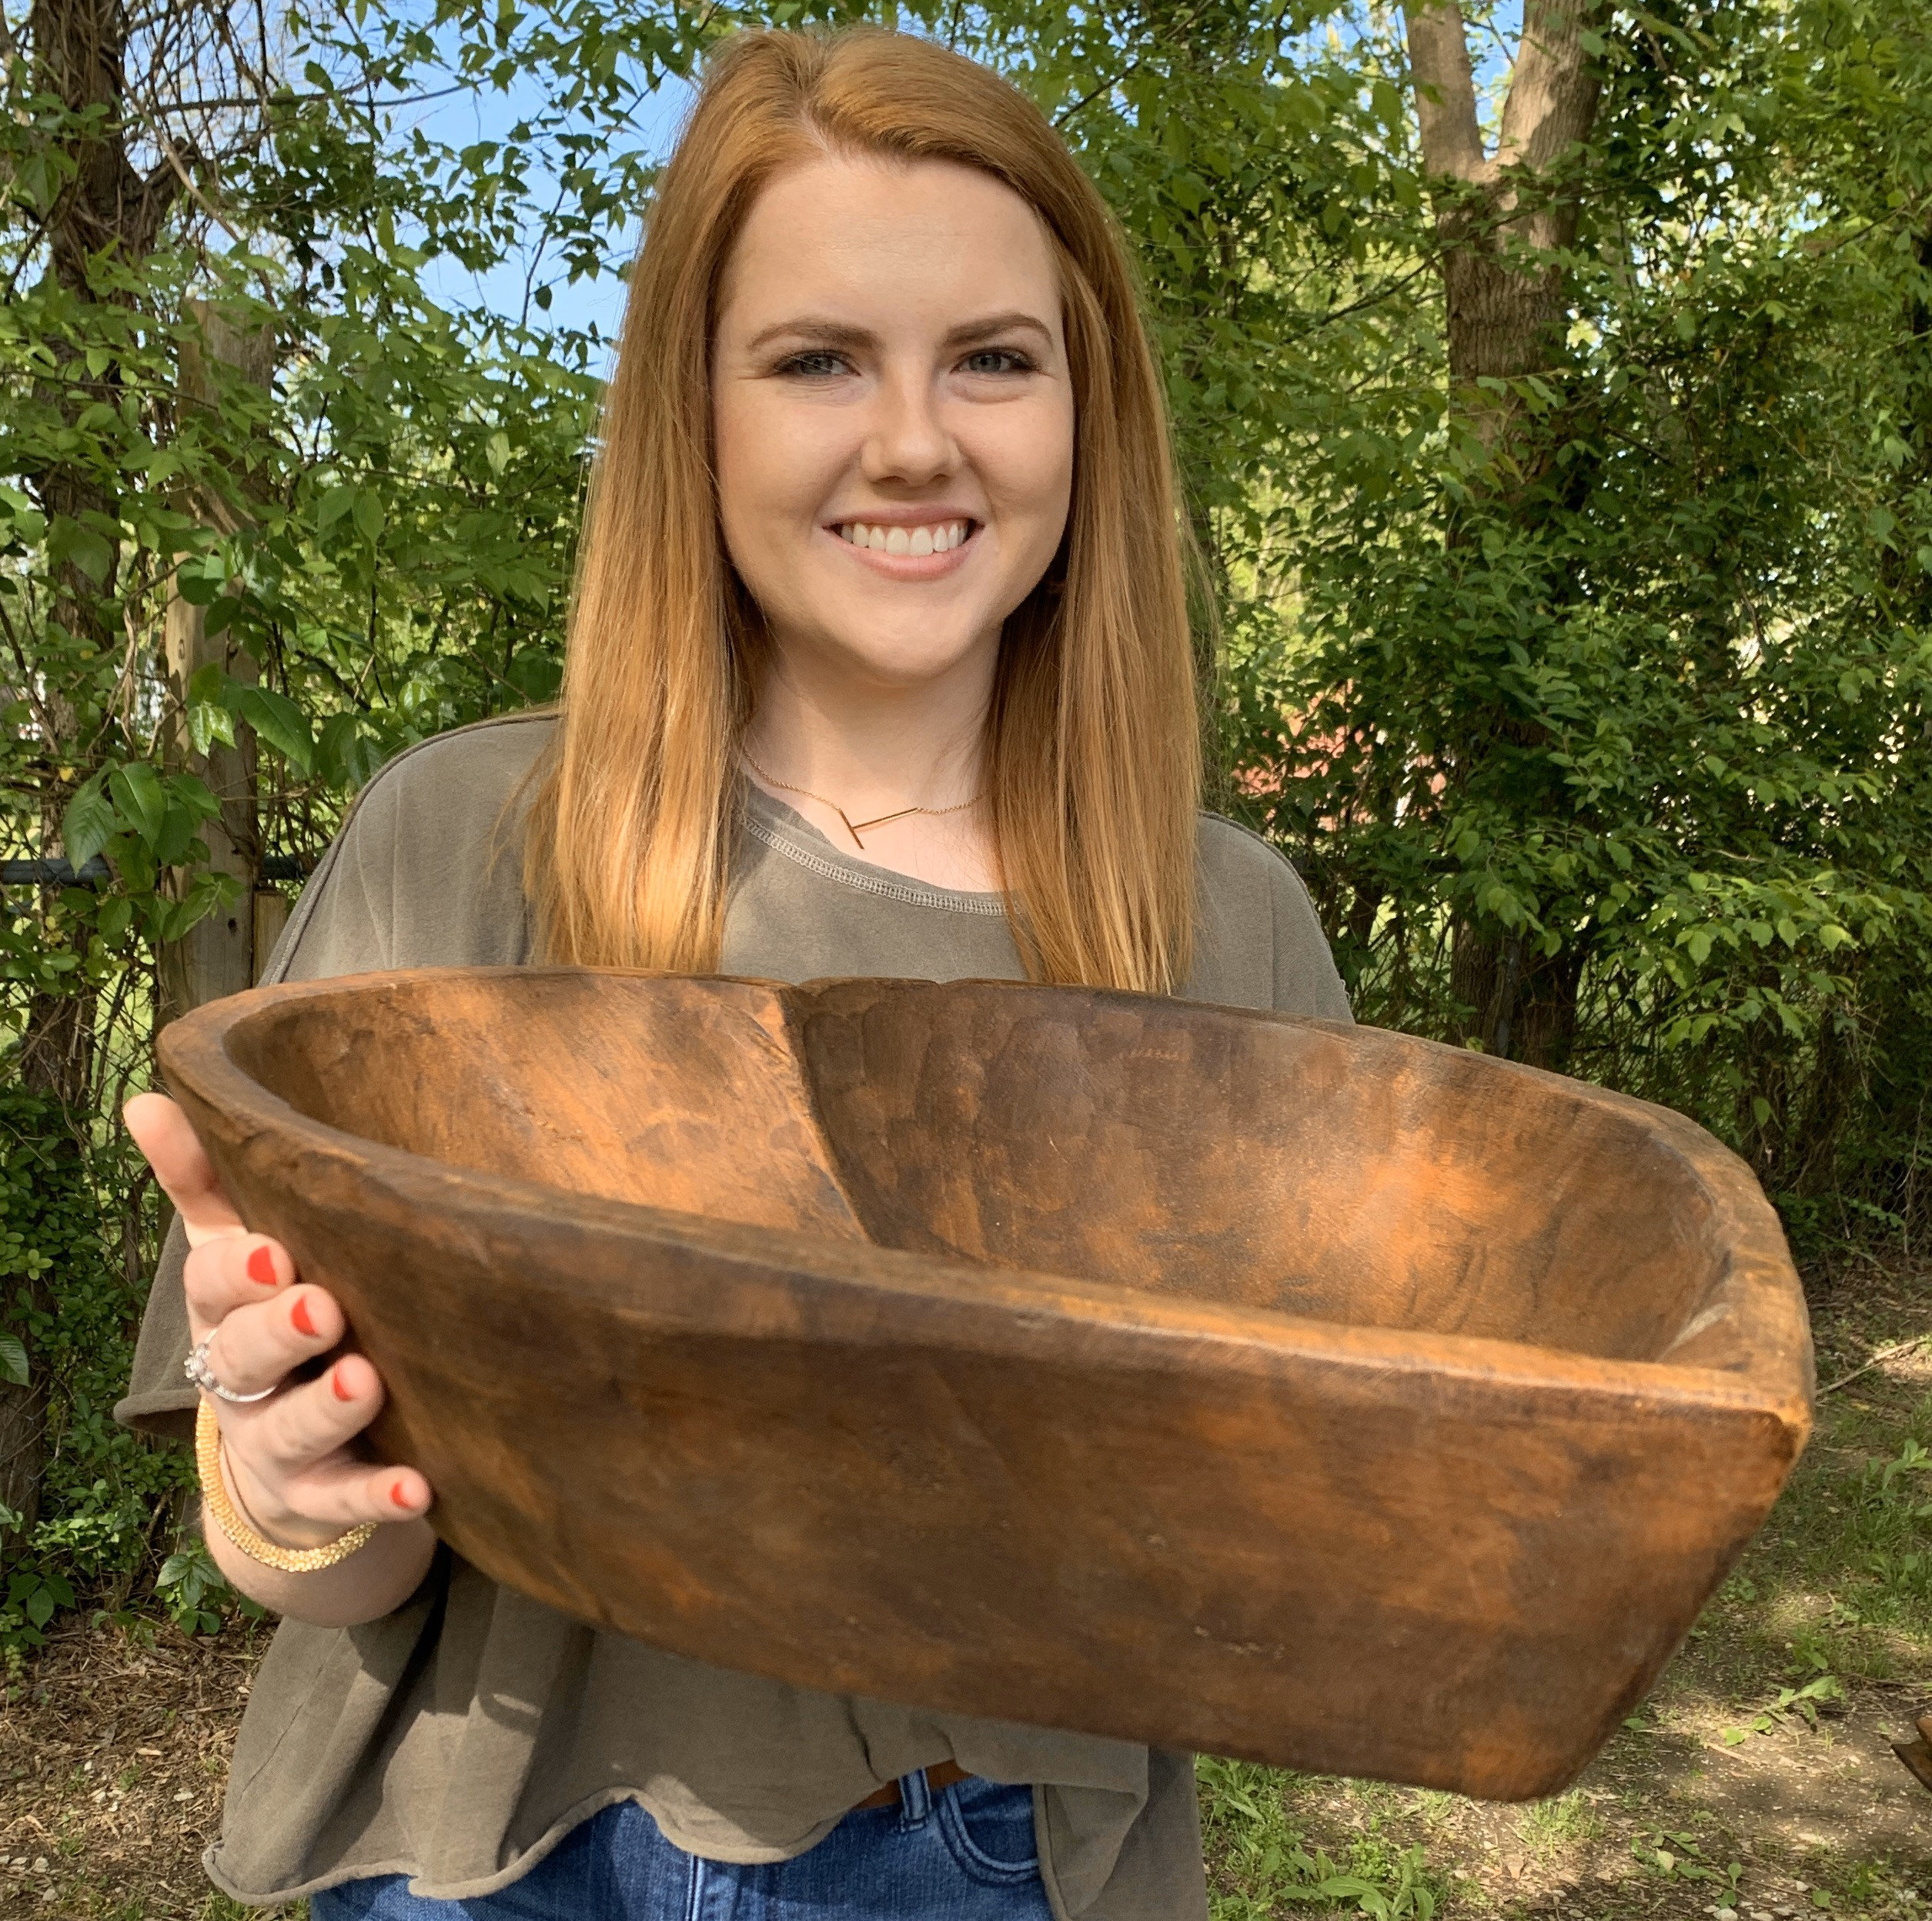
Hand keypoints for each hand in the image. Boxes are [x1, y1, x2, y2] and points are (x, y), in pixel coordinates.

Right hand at [125, 1093, 432, 1549]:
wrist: (282, 1464)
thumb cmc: (271, 1323)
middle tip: (322, 1306)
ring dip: (330, 1409)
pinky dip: (379, 1497)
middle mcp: (243, 1380)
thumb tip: (148, 1095)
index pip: (213, 1287)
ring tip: (368, 1383)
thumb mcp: (234, 1254)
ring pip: (296, 1429)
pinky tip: (417, 1488)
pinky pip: (349, 1500)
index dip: (236, 1272)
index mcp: (225, 1312)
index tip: (273, 1251)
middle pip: (245, 1357)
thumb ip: (203, 1181)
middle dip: (279, 1332)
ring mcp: (280, 1445)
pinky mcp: (323, 1497)